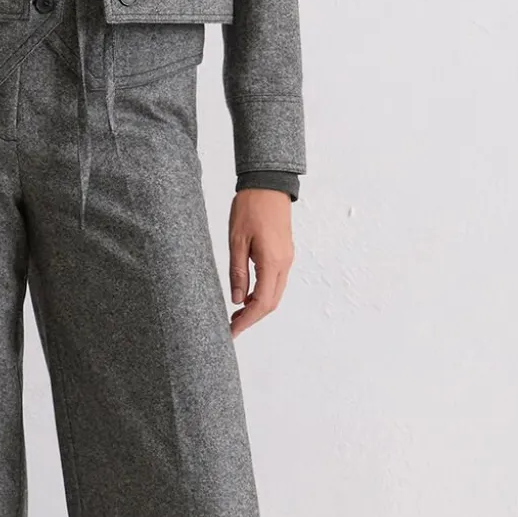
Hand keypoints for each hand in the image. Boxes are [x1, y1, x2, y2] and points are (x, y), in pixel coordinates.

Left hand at [228, 188, 294, 336]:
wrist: (268, 185)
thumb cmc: (250, 208)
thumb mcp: (236, 241)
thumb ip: (237, 272)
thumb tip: (237, 300)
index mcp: (272, 262)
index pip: (262, 303)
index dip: (247, 321)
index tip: (233, 332)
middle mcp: (284, 264)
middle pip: (271, 303)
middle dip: (252, 318)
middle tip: (231, 326)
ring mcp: (286, 259)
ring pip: (274, 293)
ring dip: (257, 306)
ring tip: (236, 313)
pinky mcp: (284, 254)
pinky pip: (275, 281)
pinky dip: (262, 293)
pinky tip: (247, 294)